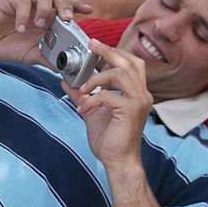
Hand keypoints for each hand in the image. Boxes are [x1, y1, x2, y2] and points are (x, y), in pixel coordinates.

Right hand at [0, 0, 91, 65]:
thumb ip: (47, 59)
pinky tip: (20, 29)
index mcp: (47, 17)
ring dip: (45, 9)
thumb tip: (63, 69)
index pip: (66, 7)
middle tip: (68, 18)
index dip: (78, 5)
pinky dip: (23, 16)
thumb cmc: (7, 46)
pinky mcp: (9, 2)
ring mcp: (24, 3)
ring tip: (41, 25)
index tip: (89, 10)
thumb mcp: (31, 55)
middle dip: (66, 5)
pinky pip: (20, 2)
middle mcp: (38, 7)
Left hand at [62, 40, 152, 168]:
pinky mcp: (131, 110)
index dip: (115, 52)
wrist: (117, 161)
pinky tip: (82, 110)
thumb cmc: (109, 139)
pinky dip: (91, 100)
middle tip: (91, 45)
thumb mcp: (91, 112)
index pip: (131, 63)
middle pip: (128, 62)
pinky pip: (108, 95)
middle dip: (108, 51)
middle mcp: (141, 94)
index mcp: (136, 92)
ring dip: (97, 77)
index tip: (95, 46)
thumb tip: (66, 81)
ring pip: (120, 74)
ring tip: (83, 88)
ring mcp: (138, 101)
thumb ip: (82, 96)